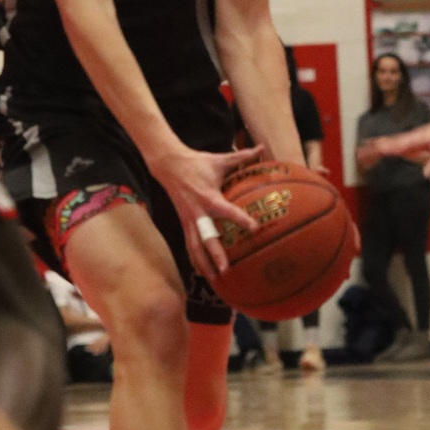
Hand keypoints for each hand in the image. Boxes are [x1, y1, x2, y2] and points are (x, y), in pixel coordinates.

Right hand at [148, 140, 262, 278]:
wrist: (169, 166)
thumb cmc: (197, 163)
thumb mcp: (219, 159)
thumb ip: (241, 156)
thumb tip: (261, 148)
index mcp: (209, 197)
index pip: (227, 211)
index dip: (241, 219)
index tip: (255, 228)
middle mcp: (198, 212)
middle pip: (206, 238)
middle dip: (215, 255)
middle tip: (226, 269)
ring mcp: (189, 220)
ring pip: (195, 247)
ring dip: (204, 264)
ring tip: (215, 281)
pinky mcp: (184, 224)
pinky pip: (189, 245)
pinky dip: (195, 260)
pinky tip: (202, 274)